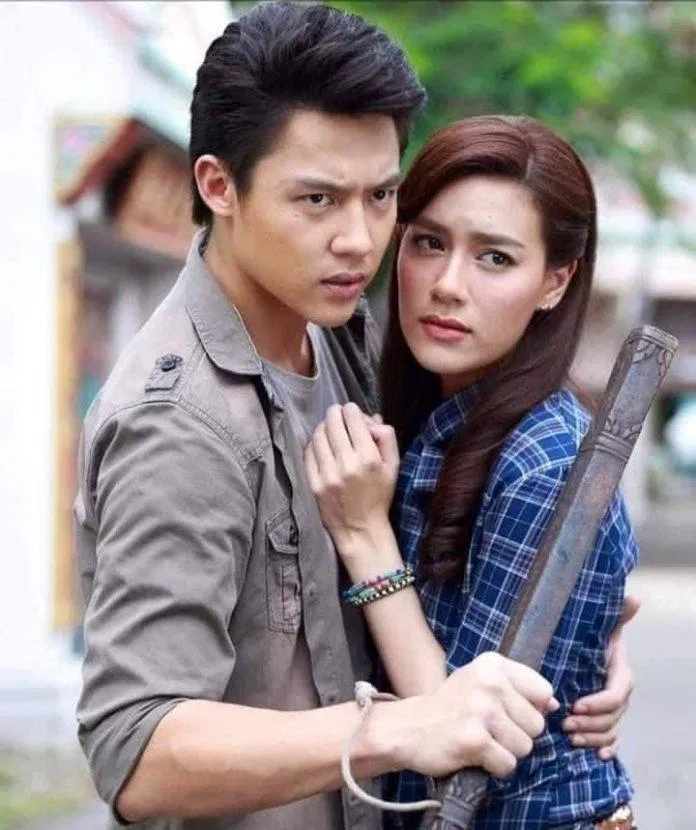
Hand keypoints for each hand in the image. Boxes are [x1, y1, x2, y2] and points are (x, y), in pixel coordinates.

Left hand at [305, 403, 398, 549]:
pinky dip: (313, 443)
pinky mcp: (314, 483)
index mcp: (369, 457)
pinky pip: (308, 452)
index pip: (353, 418)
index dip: (352, 409)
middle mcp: (347, 464)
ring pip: (318, 435)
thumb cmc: (379, 496)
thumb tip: (371, 416)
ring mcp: (328, 474)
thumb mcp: (393, 466)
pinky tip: (320, 445)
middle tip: (338, 414)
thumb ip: (386, 438)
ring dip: (323, 426)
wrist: (361, 529)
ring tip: (329, 428)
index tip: (352, 411)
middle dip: (336, 413)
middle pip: (333, 422)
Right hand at [396, 652, 557, 778]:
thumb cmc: (450, 707)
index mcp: (493, 664)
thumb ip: (518, 689)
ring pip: (525, 746)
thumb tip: (555, 704)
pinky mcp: (474, 739)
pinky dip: (494, 767)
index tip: (506, 711)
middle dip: (517, 734)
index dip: (530, 709)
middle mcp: (489, 682)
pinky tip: (474, 754)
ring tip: (481, 740)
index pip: (543, 691)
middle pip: (537, 723)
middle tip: (488, 728)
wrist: (408, 728)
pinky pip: (508, 764)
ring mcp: (481, 710)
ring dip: (506, 752)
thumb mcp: (481, 683)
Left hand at [562, 594, 639, 758]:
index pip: (616, 693)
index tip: (576, 704)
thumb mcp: (599, 624)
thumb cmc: (589, 634)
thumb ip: (615, 614)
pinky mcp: (605, 720)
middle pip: (612, 717)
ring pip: (610, 731)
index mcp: (619, 672)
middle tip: (564, 723)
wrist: (581, 647)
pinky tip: (597, 756)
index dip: (599, 703)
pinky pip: (613, 740)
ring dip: (591, 737)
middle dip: (590, 723)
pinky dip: (606, 749)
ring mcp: (613, 709)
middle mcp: (619, 693)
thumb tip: (634, 597)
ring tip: (568, 735)